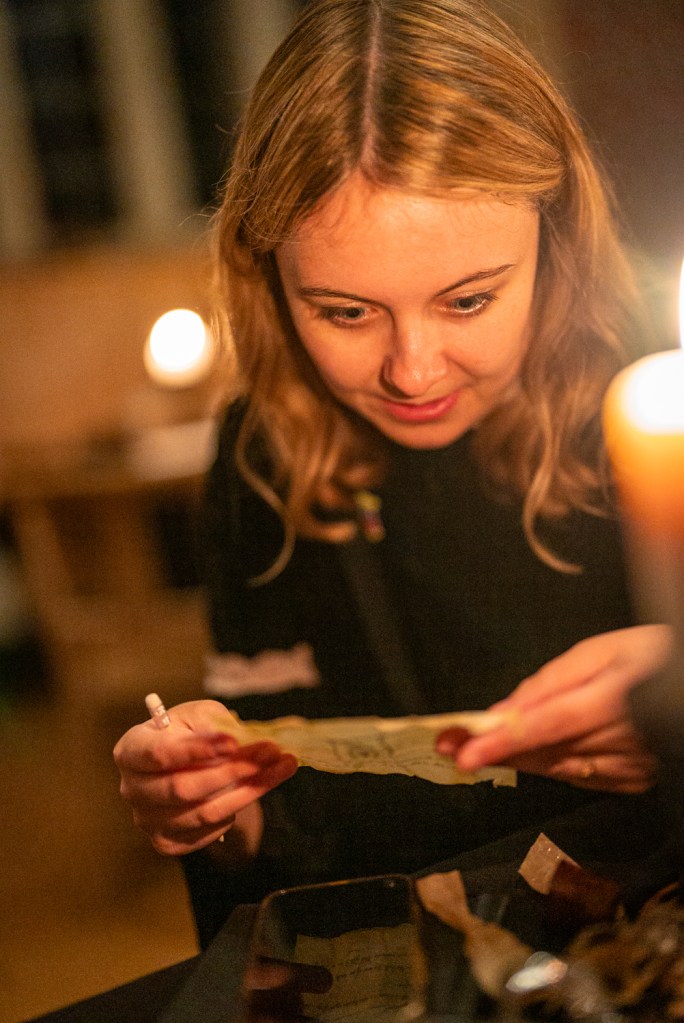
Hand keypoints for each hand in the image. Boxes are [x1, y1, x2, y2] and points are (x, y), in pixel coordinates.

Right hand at [113, 699, 297, 855]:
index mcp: (131, 750)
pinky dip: (239, 807)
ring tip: (280, 765)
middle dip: (231, 771)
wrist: (186, 764)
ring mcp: (148, 820)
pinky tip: (256, 786)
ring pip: (204, 812)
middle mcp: (132, 789)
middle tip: (270, 752)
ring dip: (249, 789)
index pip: (160, 754)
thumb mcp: (200, 715)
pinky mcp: (168, 842)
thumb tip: (242, 742)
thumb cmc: (188, 732)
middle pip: (183, 788)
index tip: (233, 742)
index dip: (196, 749)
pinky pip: (211, 829)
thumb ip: (216, 725)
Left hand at [436, 625, 671, 793]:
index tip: (465, 754)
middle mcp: (620, 742)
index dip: (502, 743)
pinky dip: (551, 764)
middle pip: (543, 754)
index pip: (544, 727)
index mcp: (609, 702)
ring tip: (477, 747)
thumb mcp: (600, 652)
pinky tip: (531, 753)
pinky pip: (579, 778)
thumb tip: (505, 712)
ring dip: (517, 759)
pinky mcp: (633, 781)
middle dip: (494, 751)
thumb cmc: (650, 657)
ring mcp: (629, 768)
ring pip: (556, 770)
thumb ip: (550, 683)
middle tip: (450, 746)